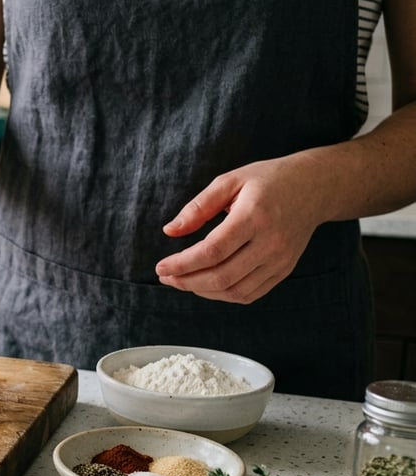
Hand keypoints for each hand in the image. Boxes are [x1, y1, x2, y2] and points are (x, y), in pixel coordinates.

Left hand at [154, 156, 327, 303]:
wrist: (314, 187)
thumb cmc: (267, 180)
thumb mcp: (230, 181)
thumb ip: (198, 207)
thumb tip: (170, 231)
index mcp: (254, 216)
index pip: (212, 251)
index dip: (182, 264)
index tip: (160, 267)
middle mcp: (271, 242)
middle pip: (222, 276)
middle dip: (187, 281)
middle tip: (166, 277)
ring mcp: (280, 260)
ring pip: (235, 291)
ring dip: (203, 291)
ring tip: (182, 281)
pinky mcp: (285, 270)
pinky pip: (251, 294)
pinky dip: (224, 295)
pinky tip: (206, 285)